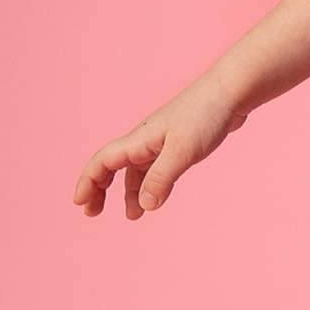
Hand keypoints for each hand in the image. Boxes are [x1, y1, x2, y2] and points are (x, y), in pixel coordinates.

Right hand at [73, 68, 251, 220]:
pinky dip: (150, 184)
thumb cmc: (205, 116)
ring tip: (133, 216)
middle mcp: (144, 141)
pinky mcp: (178, 144)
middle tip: (93, 213)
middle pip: (112, 166)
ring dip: (129, 192)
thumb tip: (145, 205)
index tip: (79, 203)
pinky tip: (157, 197)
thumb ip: (162, 178)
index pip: (102, 162)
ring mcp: (161, 142)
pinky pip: (154, 168)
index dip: (88, 182)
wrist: (231, 93)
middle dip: (99, 189)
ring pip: (135, 170)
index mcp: (139, 140)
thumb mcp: (183, 151)